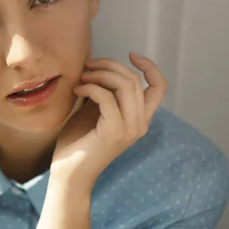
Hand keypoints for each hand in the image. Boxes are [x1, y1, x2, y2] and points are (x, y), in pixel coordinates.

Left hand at [50, 52, 168, 188]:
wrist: (69, 173)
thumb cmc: (79, 142)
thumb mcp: (95, 110)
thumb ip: (106, 92)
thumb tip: (101, 67)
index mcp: (140, 118)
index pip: (160, 87)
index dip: (150, 67)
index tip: (131, 54)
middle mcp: (140, 124)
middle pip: (134, 79)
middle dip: (110, 65)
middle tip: (88, 65)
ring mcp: (129, 129)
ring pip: (124, 84)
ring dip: (100, 74)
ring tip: (82, 76)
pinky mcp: (114, 132)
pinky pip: (106, 96)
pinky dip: (90, 87)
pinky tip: (77, 90)